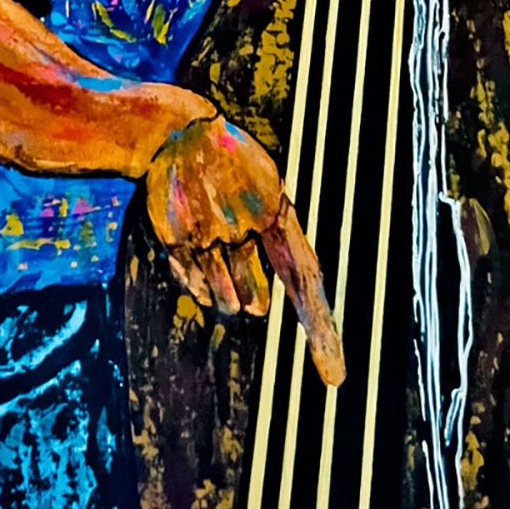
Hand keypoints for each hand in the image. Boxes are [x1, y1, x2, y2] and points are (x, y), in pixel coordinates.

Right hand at [145, 113, 344, 386]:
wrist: (177, 131)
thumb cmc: (231, 167)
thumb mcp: (263, 190)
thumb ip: (272, 242)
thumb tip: (255, 310)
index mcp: (274, 210)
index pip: (304, 280)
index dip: (320, 330)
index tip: (334, 377)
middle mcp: (242, 225)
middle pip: (255, 301)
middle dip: (251, 294)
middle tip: (239, 252)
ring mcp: (206, 233)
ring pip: (224, 300)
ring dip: (223, 286)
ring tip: (215, 238)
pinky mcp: (175, 239)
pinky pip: (195, 288)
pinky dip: (198, 279)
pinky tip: (195, 242)